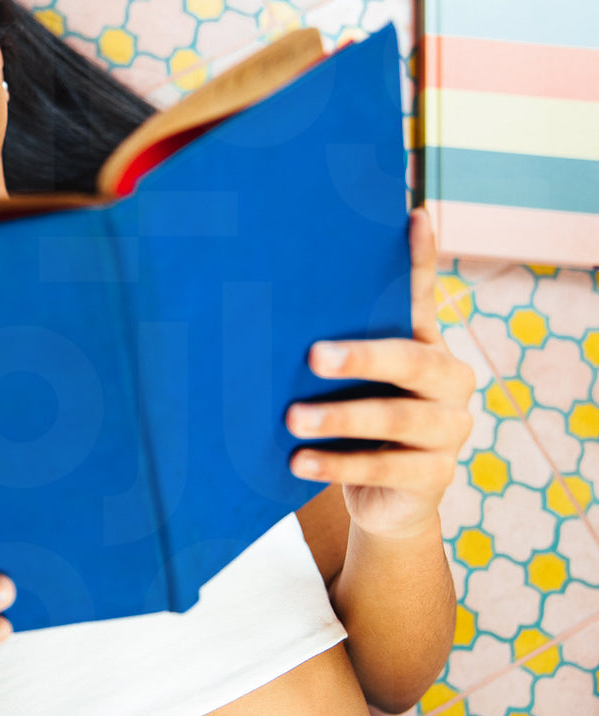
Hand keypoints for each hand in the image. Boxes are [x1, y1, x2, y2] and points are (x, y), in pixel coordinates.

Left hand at [287, 207, 475, 539]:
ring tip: (292, 419)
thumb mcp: (348, 378)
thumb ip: (331, 339)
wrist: (387, 498)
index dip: (421, 259)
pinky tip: (299, 461)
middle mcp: (450, 380)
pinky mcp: (434, 475)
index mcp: (428, 344)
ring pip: (397, 418)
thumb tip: (265, 289)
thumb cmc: (357, 418)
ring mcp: (449, 429)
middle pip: (411, 360)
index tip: (411, 217)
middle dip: (361, 357)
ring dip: (340, 418)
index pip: (423, 296)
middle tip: (312, 356)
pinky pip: (384, 467)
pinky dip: (338, 463)